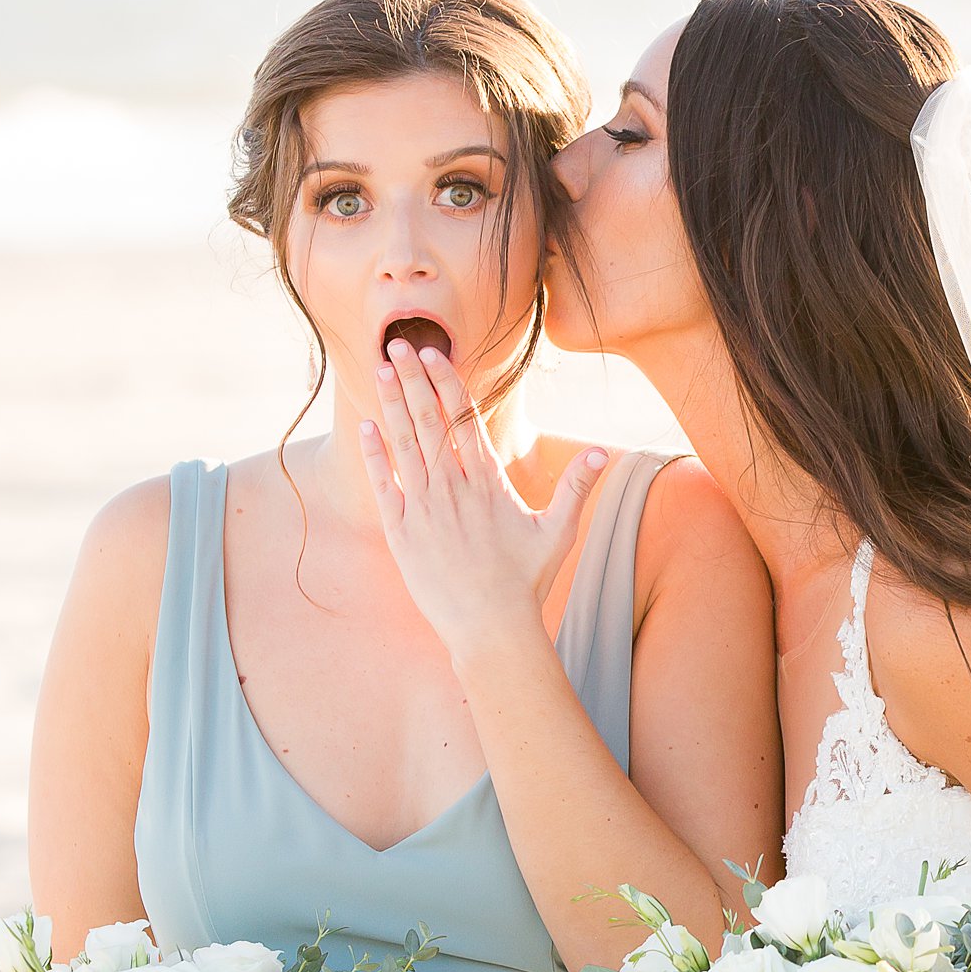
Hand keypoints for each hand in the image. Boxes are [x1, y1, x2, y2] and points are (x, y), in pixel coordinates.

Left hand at [360, 337, 607, 664]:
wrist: (491, 627)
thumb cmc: (526, 582)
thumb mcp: (558, 531)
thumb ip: (577, 486)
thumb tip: (604, 451)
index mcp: (488, 482)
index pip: (464, 419)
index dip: (446, 383)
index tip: (433, 353)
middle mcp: (454, 487)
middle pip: (429, 420)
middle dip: (413, 379)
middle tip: (398, 343)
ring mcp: (425, 508)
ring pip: (404, 443)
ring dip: (391, 404)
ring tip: (381, 368)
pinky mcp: (402, 532)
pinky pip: (384, 484)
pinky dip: (374, 454)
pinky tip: (366, 425)